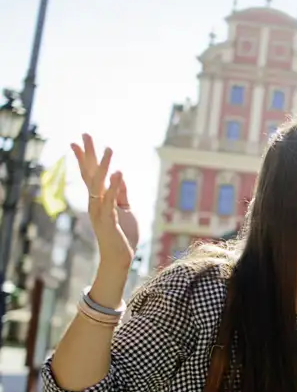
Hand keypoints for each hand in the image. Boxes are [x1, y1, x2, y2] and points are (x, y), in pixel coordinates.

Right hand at [71, 133, 138, 269]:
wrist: (121, 257)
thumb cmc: (123, 233)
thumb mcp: (125, 208)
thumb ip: (121, 193)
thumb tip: (119, 175)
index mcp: (99, 199)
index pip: (90, 174)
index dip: (85, 158)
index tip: (78, 141)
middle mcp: (95, 202)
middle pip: (90, 174)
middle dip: (88, 154)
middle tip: (85, 134)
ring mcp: (99, 211)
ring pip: (99, 184)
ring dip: (104, 166)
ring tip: (109, 149)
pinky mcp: (108, 220)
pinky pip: (110, 200)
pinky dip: (115, 186)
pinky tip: (119, 173)